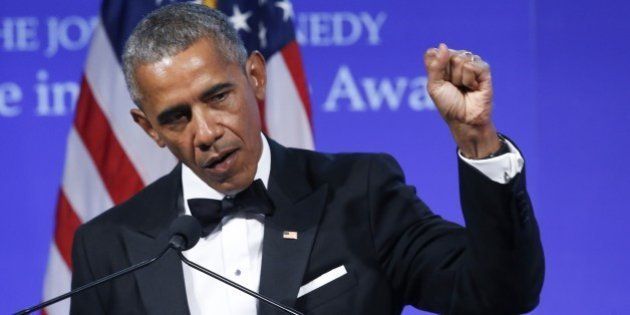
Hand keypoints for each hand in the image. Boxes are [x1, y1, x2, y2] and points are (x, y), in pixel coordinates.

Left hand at [424, 43, 500, 157]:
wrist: (464, 119)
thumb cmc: (448, 104)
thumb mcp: (434, 85)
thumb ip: (435, 65)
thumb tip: (443, 45)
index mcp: (443, 63)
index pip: (435, 52)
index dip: (435, 68)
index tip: (439, 82)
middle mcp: (457, 61)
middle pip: (448, 54)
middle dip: (448, 74)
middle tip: (454, 87)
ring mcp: (471, 64)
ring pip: (460, 59)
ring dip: (459, 78)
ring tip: (464, 88)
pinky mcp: (484, 70)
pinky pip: (472, 65)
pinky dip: (469, 80)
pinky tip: (473, 88)